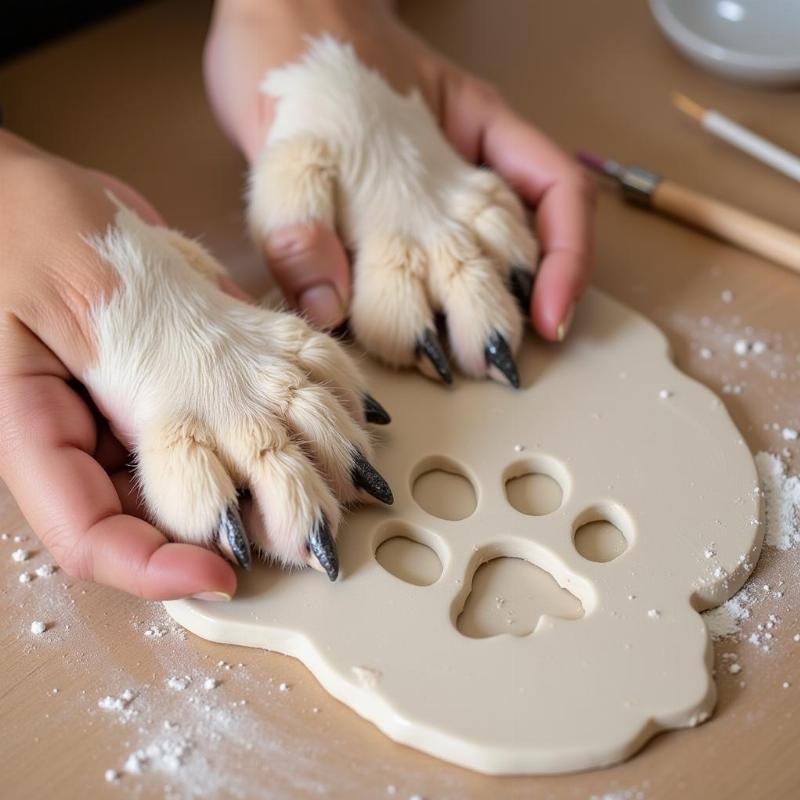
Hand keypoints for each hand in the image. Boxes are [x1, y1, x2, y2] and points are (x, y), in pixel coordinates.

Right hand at [0, 131, 387, 597]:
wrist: (33, 194)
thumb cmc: (25, 219)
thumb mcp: (74, 285)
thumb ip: (141, 361)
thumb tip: (216, 430)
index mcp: (39, 429)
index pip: (90, 533)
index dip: (154, 567)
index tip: (224, 571)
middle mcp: (101, 432)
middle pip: (168, 513)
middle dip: (249, 527)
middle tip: (316, 533)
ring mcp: (152, 406)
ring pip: (222, 468)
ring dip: (290, 476)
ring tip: (347, 479)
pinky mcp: (192, 373)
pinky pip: (248, 406)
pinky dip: (301, 408)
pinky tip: (346, 412)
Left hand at [205, 0, 592, 344]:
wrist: (273, 18)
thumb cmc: (292, 56)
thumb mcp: (282, 134)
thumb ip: (298, 219)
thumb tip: (328, 309)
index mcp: (464, 131)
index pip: (554, 195)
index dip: (565, 265)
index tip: (546, 325)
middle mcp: (458, 169)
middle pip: (519, 246)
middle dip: (509, 314)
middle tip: (483, 368)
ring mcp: (431, 188)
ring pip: (494, 253)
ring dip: (493, 310)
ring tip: (476, 359)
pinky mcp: (392, 209)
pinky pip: (430, 264)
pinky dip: (440, 299)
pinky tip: (431, 325)